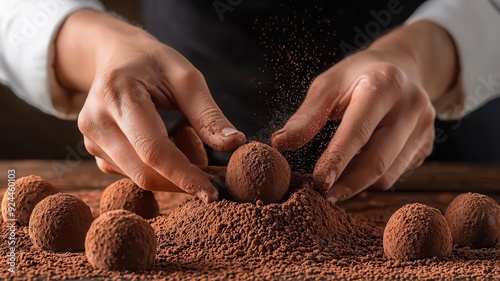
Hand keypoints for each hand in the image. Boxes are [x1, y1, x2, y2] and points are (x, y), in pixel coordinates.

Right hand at [55, 10, 244, 202]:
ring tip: (186, 134)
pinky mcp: (95, 151)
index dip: (184, 176)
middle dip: (184, 178)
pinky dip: (160, 168)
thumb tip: (235, 144)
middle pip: (144, 172)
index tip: (212, 193)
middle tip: (214, 168)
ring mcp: (92, 139)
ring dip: (174, 171)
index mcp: (118, 95)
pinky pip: (134, 174)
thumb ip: (208, 114)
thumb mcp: (185, 77)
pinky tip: (169, 141)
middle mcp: (97, 122)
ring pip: (140, 177)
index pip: (153, 150)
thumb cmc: (154, 63)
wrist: (116, 56)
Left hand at [272, 21, 457, 202]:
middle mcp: (412, 105)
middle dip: (348, 184)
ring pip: (389, 172)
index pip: (359, 130)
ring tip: (334, 185)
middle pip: (378, 160)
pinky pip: (397, 172)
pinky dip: (372, 178)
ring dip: (358, 185)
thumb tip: (279, 143)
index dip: (337, 160)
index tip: (317, 183)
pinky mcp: (427, 143)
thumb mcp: (329, 84)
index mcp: (385, 84)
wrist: (401, 66)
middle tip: (323, 196)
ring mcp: (426, 126)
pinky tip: (355, 172)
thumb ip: (307, 115)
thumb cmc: (357, 75)